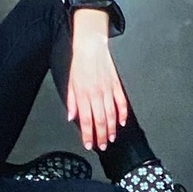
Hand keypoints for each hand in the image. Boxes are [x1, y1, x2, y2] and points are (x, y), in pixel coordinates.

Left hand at [67, 9, 128, 150]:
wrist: (91, 45)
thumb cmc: (79, 62)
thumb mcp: (69, 82)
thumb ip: (71, 101)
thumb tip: (71, 116)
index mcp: (83, 93)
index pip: (86, 120)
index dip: (88, 135)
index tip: (89, 144)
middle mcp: (96, 93)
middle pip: (100, 120)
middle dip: (101, 136)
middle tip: (102, 146)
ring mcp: (107, 89)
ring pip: (111, 114)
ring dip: (112, 128)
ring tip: (111, 138)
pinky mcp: (116, 84)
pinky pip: (121, 102)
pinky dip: (123, 113)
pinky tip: (122, 122)